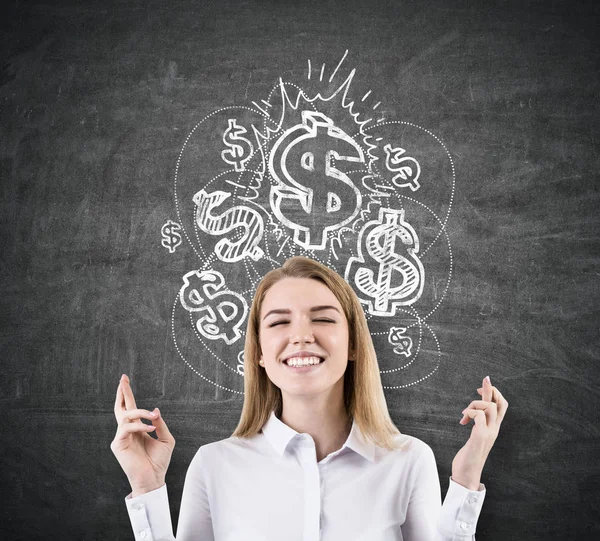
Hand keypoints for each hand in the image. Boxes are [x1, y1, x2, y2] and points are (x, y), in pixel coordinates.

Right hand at [110, 374, 175, 495]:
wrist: (154, 478)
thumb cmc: (159, 461)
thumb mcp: (166, 439)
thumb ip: (160, 424)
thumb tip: (155, 410)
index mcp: (137, 428)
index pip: (130, 407)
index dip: (127, 394)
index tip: (125, 380)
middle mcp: (127, 431)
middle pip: (121, 407)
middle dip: (122, 392)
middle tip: (123, 378)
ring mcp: (121, 437)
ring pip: (126, 416)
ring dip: (140, 412)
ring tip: (152, 416)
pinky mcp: (118, 445)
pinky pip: (127, 429)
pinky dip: (139, 426)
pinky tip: (149, 429)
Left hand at [451, 376, 508, 489]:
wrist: (467, 474)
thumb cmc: (468, 456)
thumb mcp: (475, 436)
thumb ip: (477, 425)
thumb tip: (472, 414)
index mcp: (493, 428)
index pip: (502, 406)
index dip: (494, 393)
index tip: (480, 389)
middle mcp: (494, 429)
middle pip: (500, 403)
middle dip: (490, 390)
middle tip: (477, 387)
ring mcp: (488, 433)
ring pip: (490, 407)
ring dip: (474, 404)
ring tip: (464, 415)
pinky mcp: (480, 436)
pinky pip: (478, 416)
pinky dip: (469, 413)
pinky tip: (463, 422)